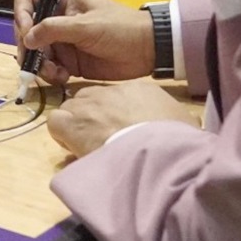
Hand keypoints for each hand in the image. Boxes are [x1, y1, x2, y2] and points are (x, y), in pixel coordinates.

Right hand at [15, 0, 153, 83]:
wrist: (148, 51)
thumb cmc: (120, 28)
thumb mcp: (86, 26)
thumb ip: (54, 29)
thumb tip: (27, 39)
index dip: (21, 15)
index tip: (27, 34)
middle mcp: (58, 18)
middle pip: (27, 30)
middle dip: (28, 47)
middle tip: (34, 61)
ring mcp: (63, 41)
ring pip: (36, 52)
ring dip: (40, 64)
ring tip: (54, 73)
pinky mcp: (70, 61)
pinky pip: (50, 68)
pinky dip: (51, 74)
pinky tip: (64, 77)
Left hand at [46, 82, 193, 157]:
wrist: (158, 149)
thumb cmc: (175, 138)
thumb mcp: (184, 122)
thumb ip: (174, 119)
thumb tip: (180, 126)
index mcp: (139, 90)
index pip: (117, 98)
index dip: (114, 116)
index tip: (120, 132)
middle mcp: (110, 92)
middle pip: (91, 100)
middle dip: (92, 118)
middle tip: (101, 140)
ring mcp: (89, 105)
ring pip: (71, 109)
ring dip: (76, 125)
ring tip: (87, 145)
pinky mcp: (73, 122)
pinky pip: (56, 122)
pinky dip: (61, 134)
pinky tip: (73, 147)